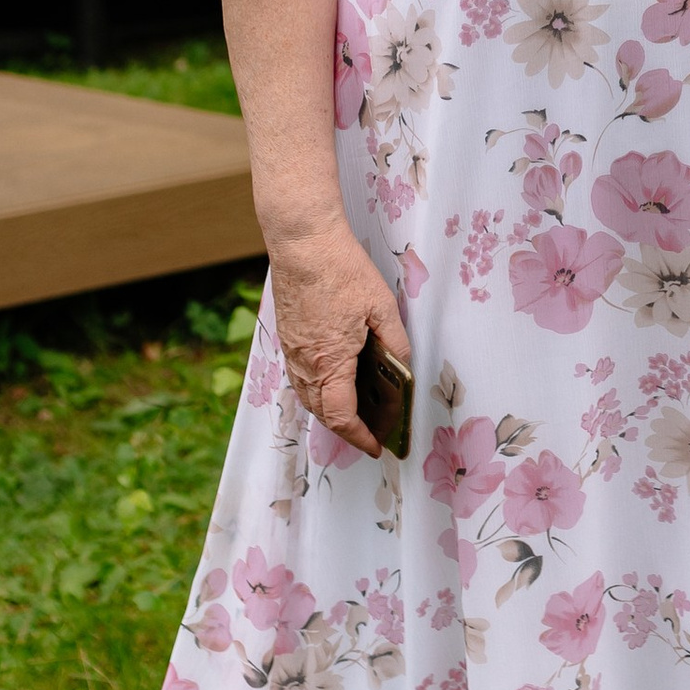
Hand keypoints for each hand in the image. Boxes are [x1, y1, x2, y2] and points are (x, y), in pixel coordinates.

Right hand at [267, 231, 407, 458]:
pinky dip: (317, 387)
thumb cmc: (341, 271)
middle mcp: (305, 364)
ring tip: (356, 408)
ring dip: (329, 409)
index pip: (341, 417)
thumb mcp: (382, 307)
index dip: (359, 437)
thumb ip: (395, 343)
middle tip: (370, 430)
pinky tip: (335, 376)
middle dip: (346, 428)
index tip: (375, 446)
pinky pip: (300, 376)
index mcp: (330, 363)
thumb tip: (402, 367)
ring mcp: (292, 351)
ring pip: (308, 396)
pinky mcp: (287, 337)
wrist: (303, 243)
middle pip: (322, 412)